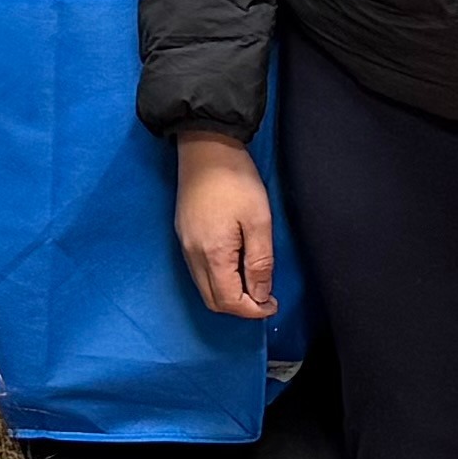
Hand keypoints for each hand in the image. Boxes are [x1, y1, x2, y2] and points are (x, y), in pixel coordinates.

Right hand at [174, 131, 278, 320]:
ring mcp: (185, 245)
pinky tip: (236, 266)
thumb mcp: (258, 221)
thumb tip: (259, 295)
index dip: (252, 310)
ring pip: (204, 287)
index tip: (273, 304)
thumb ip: (259, 262)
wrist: (205, 148)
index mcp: (212, 254)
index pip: (229, 301)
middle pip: (212, 301)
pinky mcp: (184, 234)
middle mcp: (193, 255)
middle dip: (240, 308)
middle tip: (264, 299)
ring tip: (254, 284)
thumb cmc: (236, 181)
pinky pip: (198, 271)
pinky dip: (218, 279)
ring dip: (229, 294)